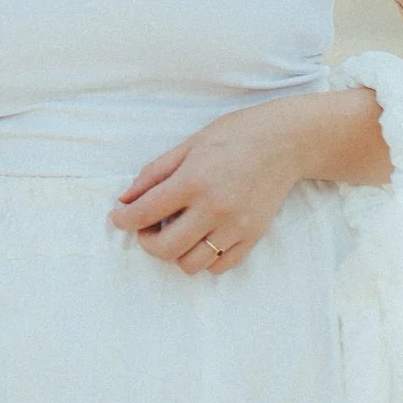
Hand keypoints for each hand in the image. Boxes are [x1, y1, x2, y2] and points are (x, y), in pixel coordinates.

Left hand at [109, 98, 310, 274]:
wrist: (285, 141)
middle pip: (165, 249)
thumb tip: (125, 198)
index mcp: (194, 180)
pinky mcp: (252, 237)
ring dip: (176, 252)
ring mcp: (235, 227)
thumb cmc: (235, 136)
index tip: (117, 218)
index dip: (124, 220)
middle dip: (147, 242)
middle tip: (147, 227)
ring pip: (191, 264)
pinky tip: (202, 236)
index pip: (146, 212)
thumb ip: (155, 173)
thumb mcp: (189, 144)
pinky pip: (219, 266)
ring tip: (178, 231)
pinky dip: (204, 258)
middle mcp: (214, 208)